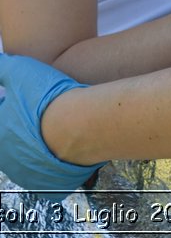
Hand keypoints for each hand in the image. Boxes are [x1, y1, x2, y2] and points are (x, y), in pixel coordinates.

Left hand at [0, 52, 105, 195]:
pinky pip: (45, 172)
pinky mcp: (44, 184)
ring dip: (38, 142)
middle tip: (45, 110)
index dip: (13, 104)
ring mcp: (24, 173)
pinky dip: (52, 159)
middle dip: (25, 126)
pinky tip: (65, 143)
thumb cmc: (47, 98)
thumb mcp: (21, 70)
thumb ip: (3, 68)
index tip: (30, 97)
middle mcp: (6, 157)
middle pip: (13, 138)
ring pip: (28, 156)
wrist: (79, 126)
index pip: (3, 115)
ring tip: (58, 125)